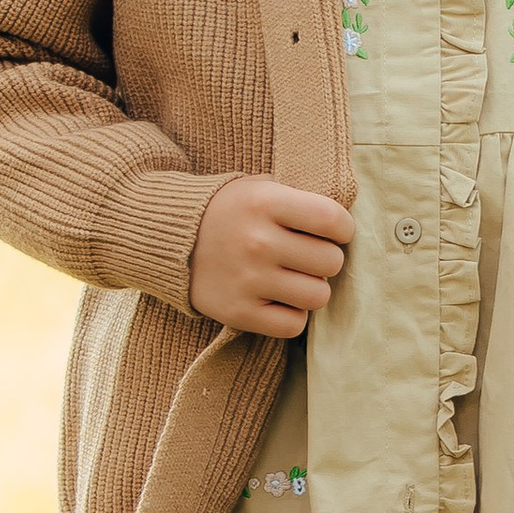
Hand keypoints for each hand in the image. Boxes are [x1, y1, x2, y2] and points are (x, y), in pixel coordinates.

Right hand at [189, 177, 354, 336]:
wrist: (168, 237)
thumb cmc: (229, 211)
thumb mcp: (259, 187)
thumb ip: (300, 198)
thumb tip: (346, 223)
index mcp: (265, 203)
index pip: (332, 220)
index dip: (343, 229)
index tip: (334, 232)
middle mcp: (257, 241)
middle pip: (331, 262)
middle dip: (325, 259)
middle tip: (307, 256)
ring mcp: (247, 280)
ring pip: (318, 296)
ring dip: (311, 288)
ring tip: (293, 278)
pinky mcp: (237, 312)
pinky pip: (293, 325)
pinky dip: (292, 315)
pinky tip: (278, 299)